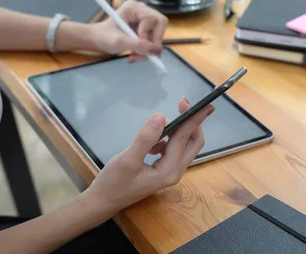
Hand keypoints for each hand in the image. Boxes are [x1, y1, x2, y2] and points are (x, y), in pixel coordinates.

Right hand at [81, 97, 214, 214]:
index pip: (185, 138)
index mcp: (169, 170)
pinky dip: (167, 138)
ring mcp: (170, 172)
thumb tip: (161, 116)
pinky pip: (173, 149)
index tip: (203, 103)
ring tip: (162, 120)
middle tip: (181, 103)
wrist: (102, 202)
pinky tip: (152, 140)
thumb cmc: (113, 183)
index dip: (193, 118)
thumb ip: (145, 139)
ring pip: (184, 145)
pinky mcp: (163, 170)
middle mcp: (175, 172)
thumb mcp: (127, 160)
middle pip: (194, 142)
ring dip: (178, 129)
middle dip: (192, 122)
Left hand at [88, 0, 167, 61]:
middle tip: (142, 55)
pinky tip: (135, 54)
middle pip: (159, 26)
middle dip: (152, 43)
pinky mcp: (145, 30)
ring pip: (157, 36)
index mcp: (134, 7)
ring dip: (148, 50)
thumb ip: (138, 45)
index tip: (139, 45)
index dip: (150, 34)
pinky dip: (146, 51)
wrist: (96, 40)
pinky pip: (153, 41)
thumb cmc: (103, 37)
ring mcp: (144, 21)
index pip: (154, 19)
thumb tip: (157, 51)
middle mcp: (142, 11)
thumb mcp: (119, 42)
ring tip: (134, 56)